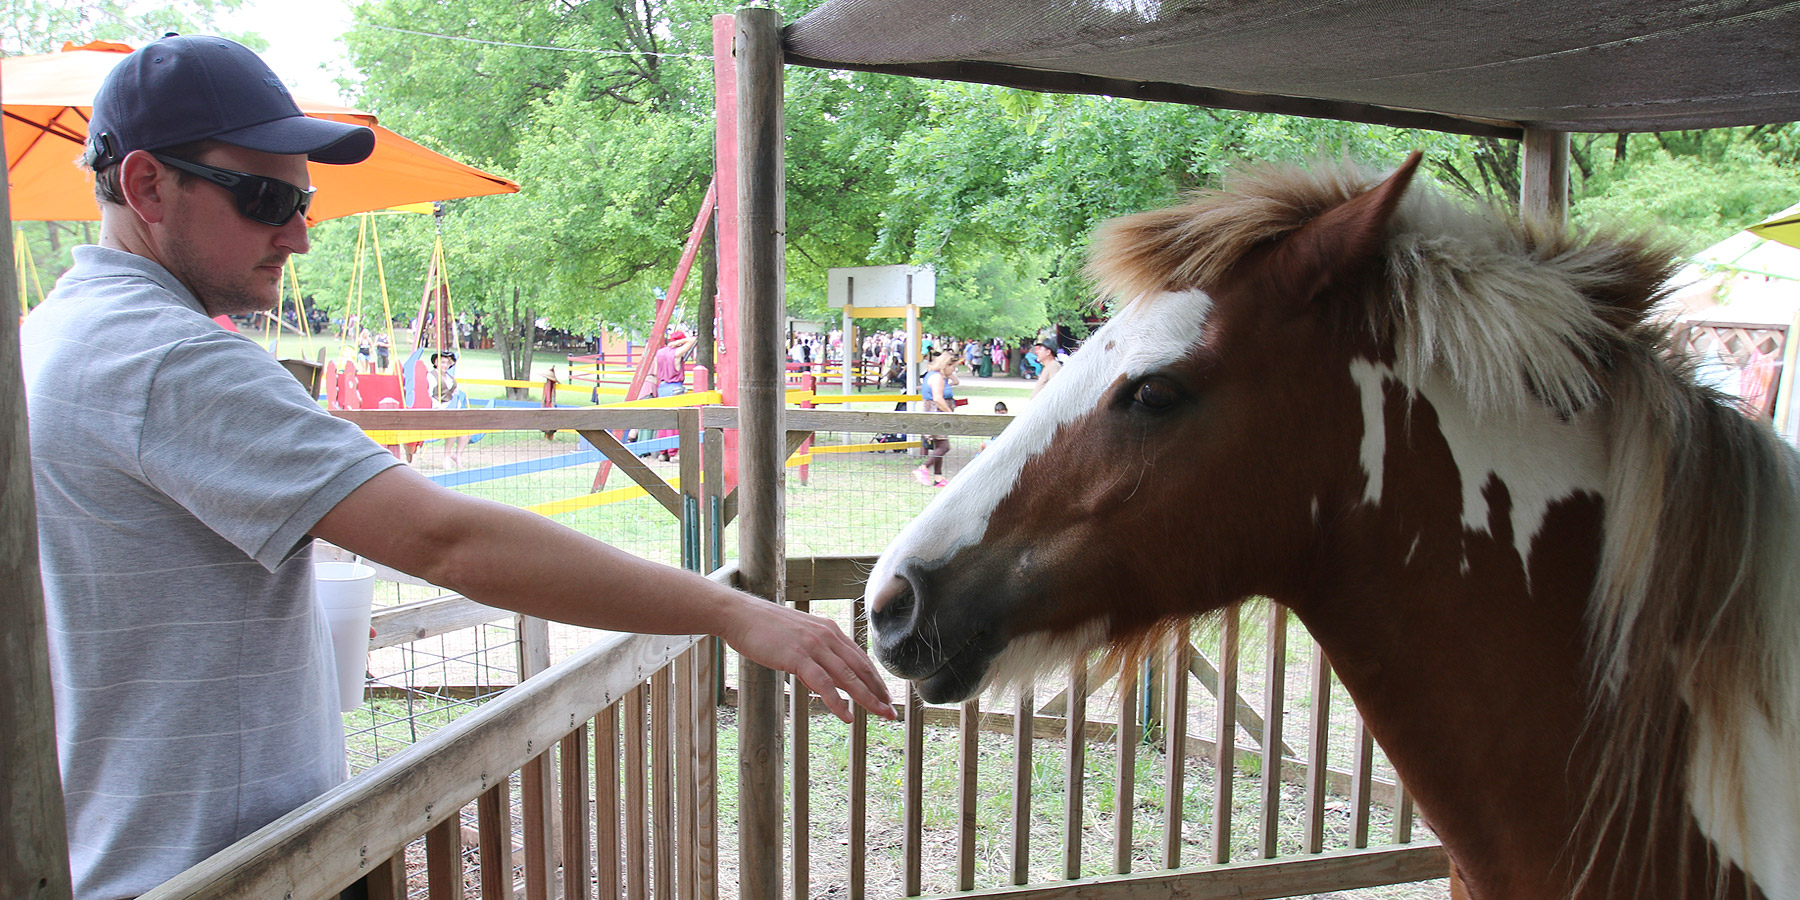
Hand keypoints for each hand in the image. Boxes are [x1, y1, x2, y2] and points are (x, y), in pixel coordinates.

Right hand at [719, 598, 897, 722]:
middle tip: (892, 711)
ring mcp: (813, 646)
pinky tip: (848, 716)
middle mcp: (827, 636)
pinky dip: (838, 702)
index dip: (875, 679)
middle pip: (861, 668)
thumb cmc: (765, 628)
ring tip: (881, 714)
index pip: (860, 659)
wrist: (741, 615)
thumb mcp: (799, 638)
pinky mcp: (798, 657)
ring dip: (868, 698)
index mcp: (829, 631)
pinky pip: (823, 684)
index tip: (886, 696)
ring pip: (848, 677)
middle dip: (879, 691)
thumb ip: (816, 655)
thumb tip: (827, 680)